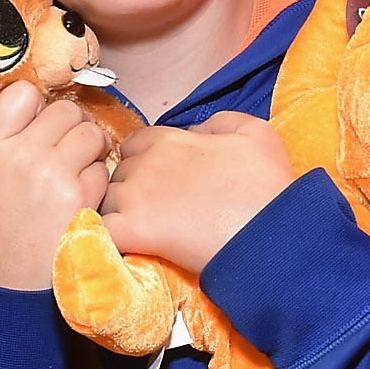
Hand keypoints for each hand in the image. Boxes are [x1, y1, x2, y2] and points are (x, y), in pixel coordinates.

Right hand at [0, 80, 113, 290]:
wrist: (3, 292)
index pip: (23, 94)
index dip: (35, 104)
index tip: (37, 121)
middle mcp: (23, 155)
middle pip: (65, 110)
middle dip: (70, 124)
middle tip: (67, 143)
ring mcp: (56, 175)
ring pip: (90, 133)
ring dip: (90, 146)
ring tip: (81, 163)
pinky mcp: (83, 197)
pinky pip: (102, 166)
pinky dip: (99, 174)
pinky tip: (85, 190)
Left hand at [99, 114, 296, 275]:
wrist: (269, 233)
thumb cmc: (266, 185)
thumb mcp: (255, 132)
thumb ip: (219, 121)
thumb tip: (193, 132)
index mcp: (167, 140)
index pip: (134, 144)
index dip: (144, 160)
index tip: (161, 181)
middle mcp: (144, 164)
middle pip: (118, 173)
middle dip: (131, 188)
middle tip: (156, 210)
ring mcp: (133, 198)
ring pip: (105, 202)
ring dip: (119, 215)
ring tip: (143, 233)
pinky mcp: (130, 232)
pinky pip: (101, 230)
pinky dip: (108, 238)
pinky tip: (126, 246)